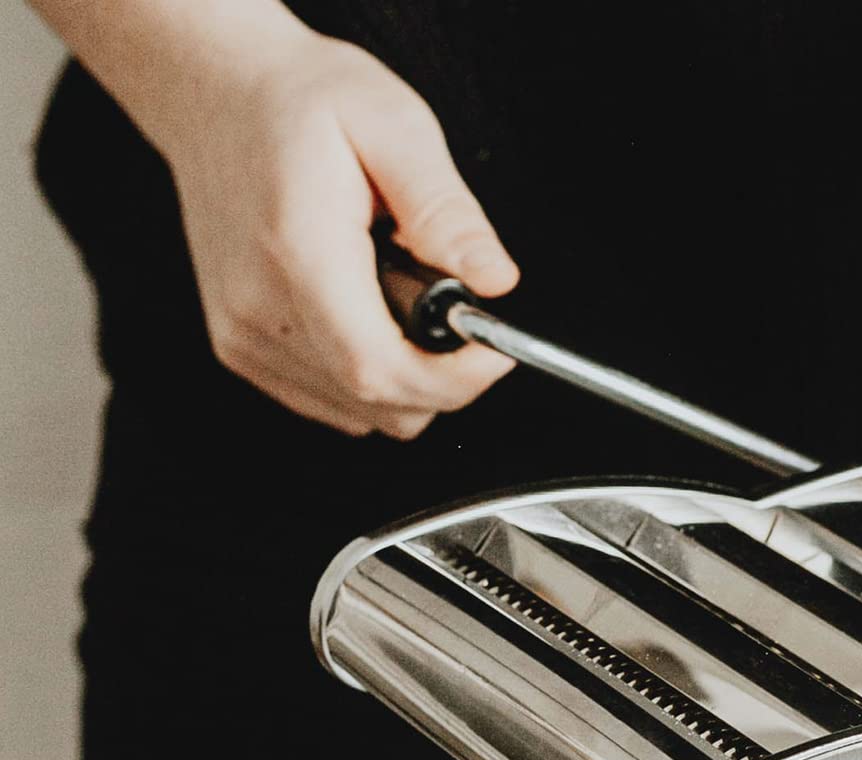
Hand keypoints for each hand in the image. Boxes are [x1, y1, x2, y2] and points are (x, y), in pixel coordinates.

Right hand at [149, 22, 516, 435]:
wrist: (213, 89)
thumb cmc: (295, 99)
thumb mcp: (391, 122)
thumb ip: (444, 208)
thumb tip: (492, 278)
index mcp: (297, 251)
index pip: (379, 368)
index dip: (453, 380)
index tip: (493, 351)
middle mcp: (257, 307)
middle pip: (379, 403)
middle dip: (444, 378)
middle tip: (455, 313)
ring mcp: (242, 334)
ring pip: (363, 413)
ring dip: (408, 379)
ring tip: (401, 301)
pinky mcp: (239, 348)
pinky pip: (333, 403)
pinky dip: (370, 380)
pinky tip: (368, 317)